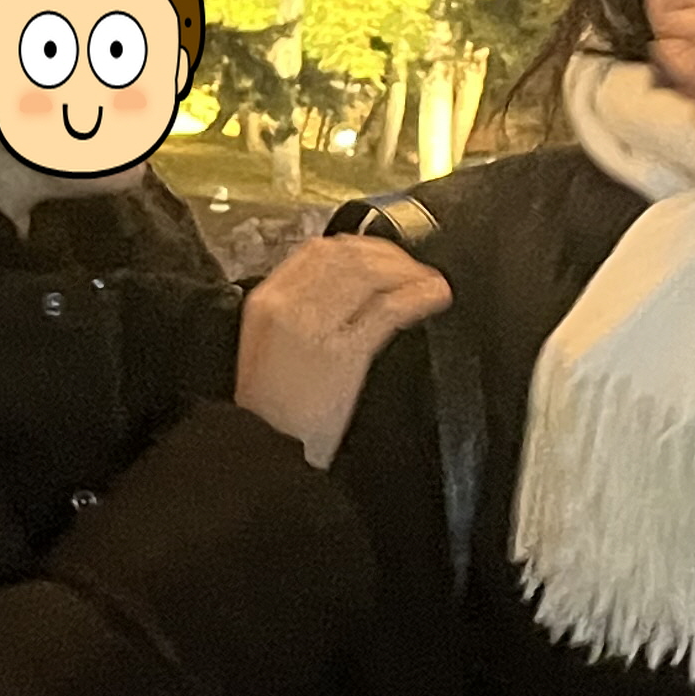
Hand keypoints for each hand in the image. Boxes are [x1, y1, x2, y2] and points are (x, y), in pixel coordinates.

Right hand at [234, 235, 452, 465]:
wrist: (262, 448)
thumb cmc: (270, 410)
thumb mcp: (268, 349)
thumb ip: (296, 315)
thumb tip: (340, 291)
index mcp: (266, 302)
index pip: (318, 252)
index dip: (358, 247)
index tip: (381, 256)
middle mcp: (289, 306)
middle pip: (347, 257)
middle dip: (388, 257)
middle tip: (413, 268)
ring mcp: (315, 327)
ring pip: (369, 275)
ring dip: (408, 272)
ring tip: (429, 282)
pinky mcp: (343, 353)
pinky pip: (387, 309)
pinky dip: (417, 297)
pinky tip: (432, 297)